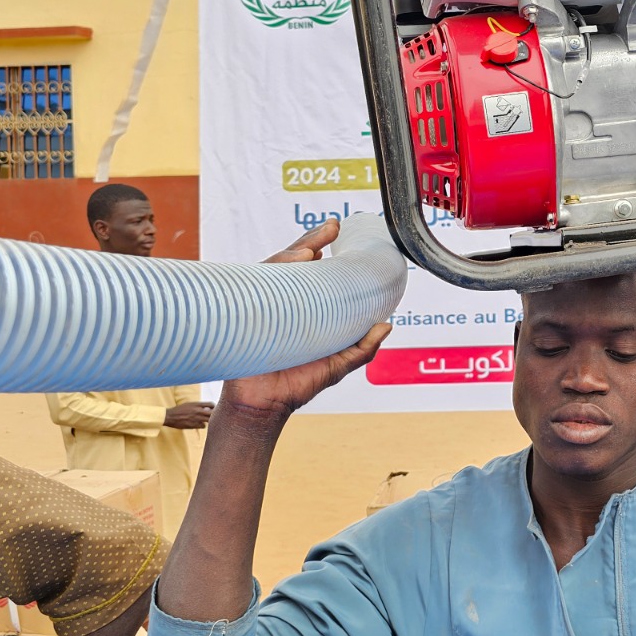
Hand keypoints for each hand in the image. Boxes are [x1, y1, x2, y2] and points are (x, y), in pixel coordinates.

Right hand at [164, 401, 214, 428]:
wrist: (170, 416)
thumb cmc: (179, 409)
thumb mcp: (189, 404)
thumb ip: (198, 406)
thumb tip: (207, 409)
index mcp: (196, 404)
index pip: (211, 404)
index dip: (214, 407)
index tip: (213, 409)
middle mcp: (198, 411)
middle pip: (213, 413)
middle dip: (214, 414)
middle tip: (212, 416)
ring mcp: (196, 418)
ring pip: (209, 421)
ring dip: (208, 420)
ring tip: (204, 420)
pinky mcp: (193, 425)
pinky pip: (203, 426)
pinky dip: (202, 425)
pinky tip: (198, 424)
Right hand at [218, 220, 392, 421]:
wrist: (266, 407)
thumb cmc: (297, 384)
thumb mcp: (338, 363)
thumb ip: (363, 347)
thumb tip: (388, 324)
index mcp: (302, 306)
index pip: (310, 269)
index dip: (320, 245)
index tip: (337, 229)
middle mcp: (280, 300)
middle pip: (292, 261)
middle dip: (311, 240)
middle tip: (331, 228)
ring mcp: (262, 305)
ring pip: (274, 269)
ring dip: (293, 255)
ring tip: (313, 250)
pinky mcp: (247, 314)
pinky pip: (255, 287)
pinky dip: (271, 274)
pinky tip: (290, 267)